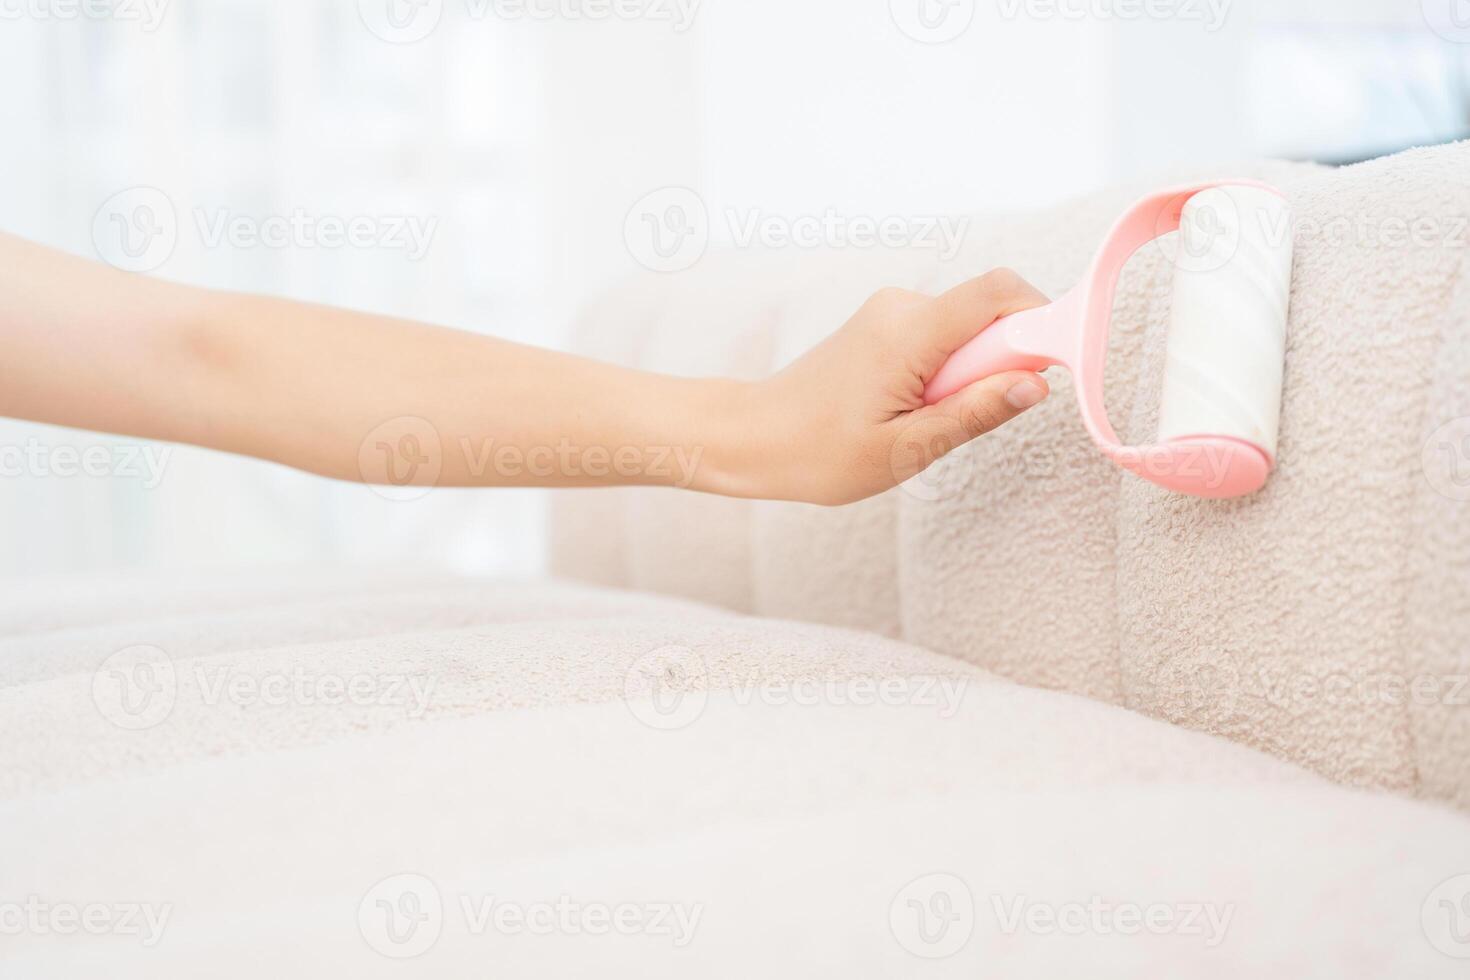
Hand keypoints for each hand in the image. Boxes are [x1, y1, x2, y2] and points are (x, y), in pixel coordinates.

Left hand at [742, 269, 1050, 505]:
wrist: (754, 436)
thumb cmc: (820, 452)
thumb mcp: (907, 449)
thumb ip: (974, 413)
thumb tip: (1035, 386)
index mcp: (908, 331)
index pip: (1000, 292)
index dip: (1041, 319)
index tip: (1049, 369)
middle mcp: (901, 307)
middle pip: (988, 313)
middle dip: (997, 363)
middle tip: (956, 416)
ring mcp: (891, 311)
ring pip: (966, 331)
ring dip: (966, 374)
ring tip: (919, 420)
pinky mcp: (886, 324)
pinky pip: (942, 337)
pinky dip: (944, 372)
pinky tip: (906, 410)